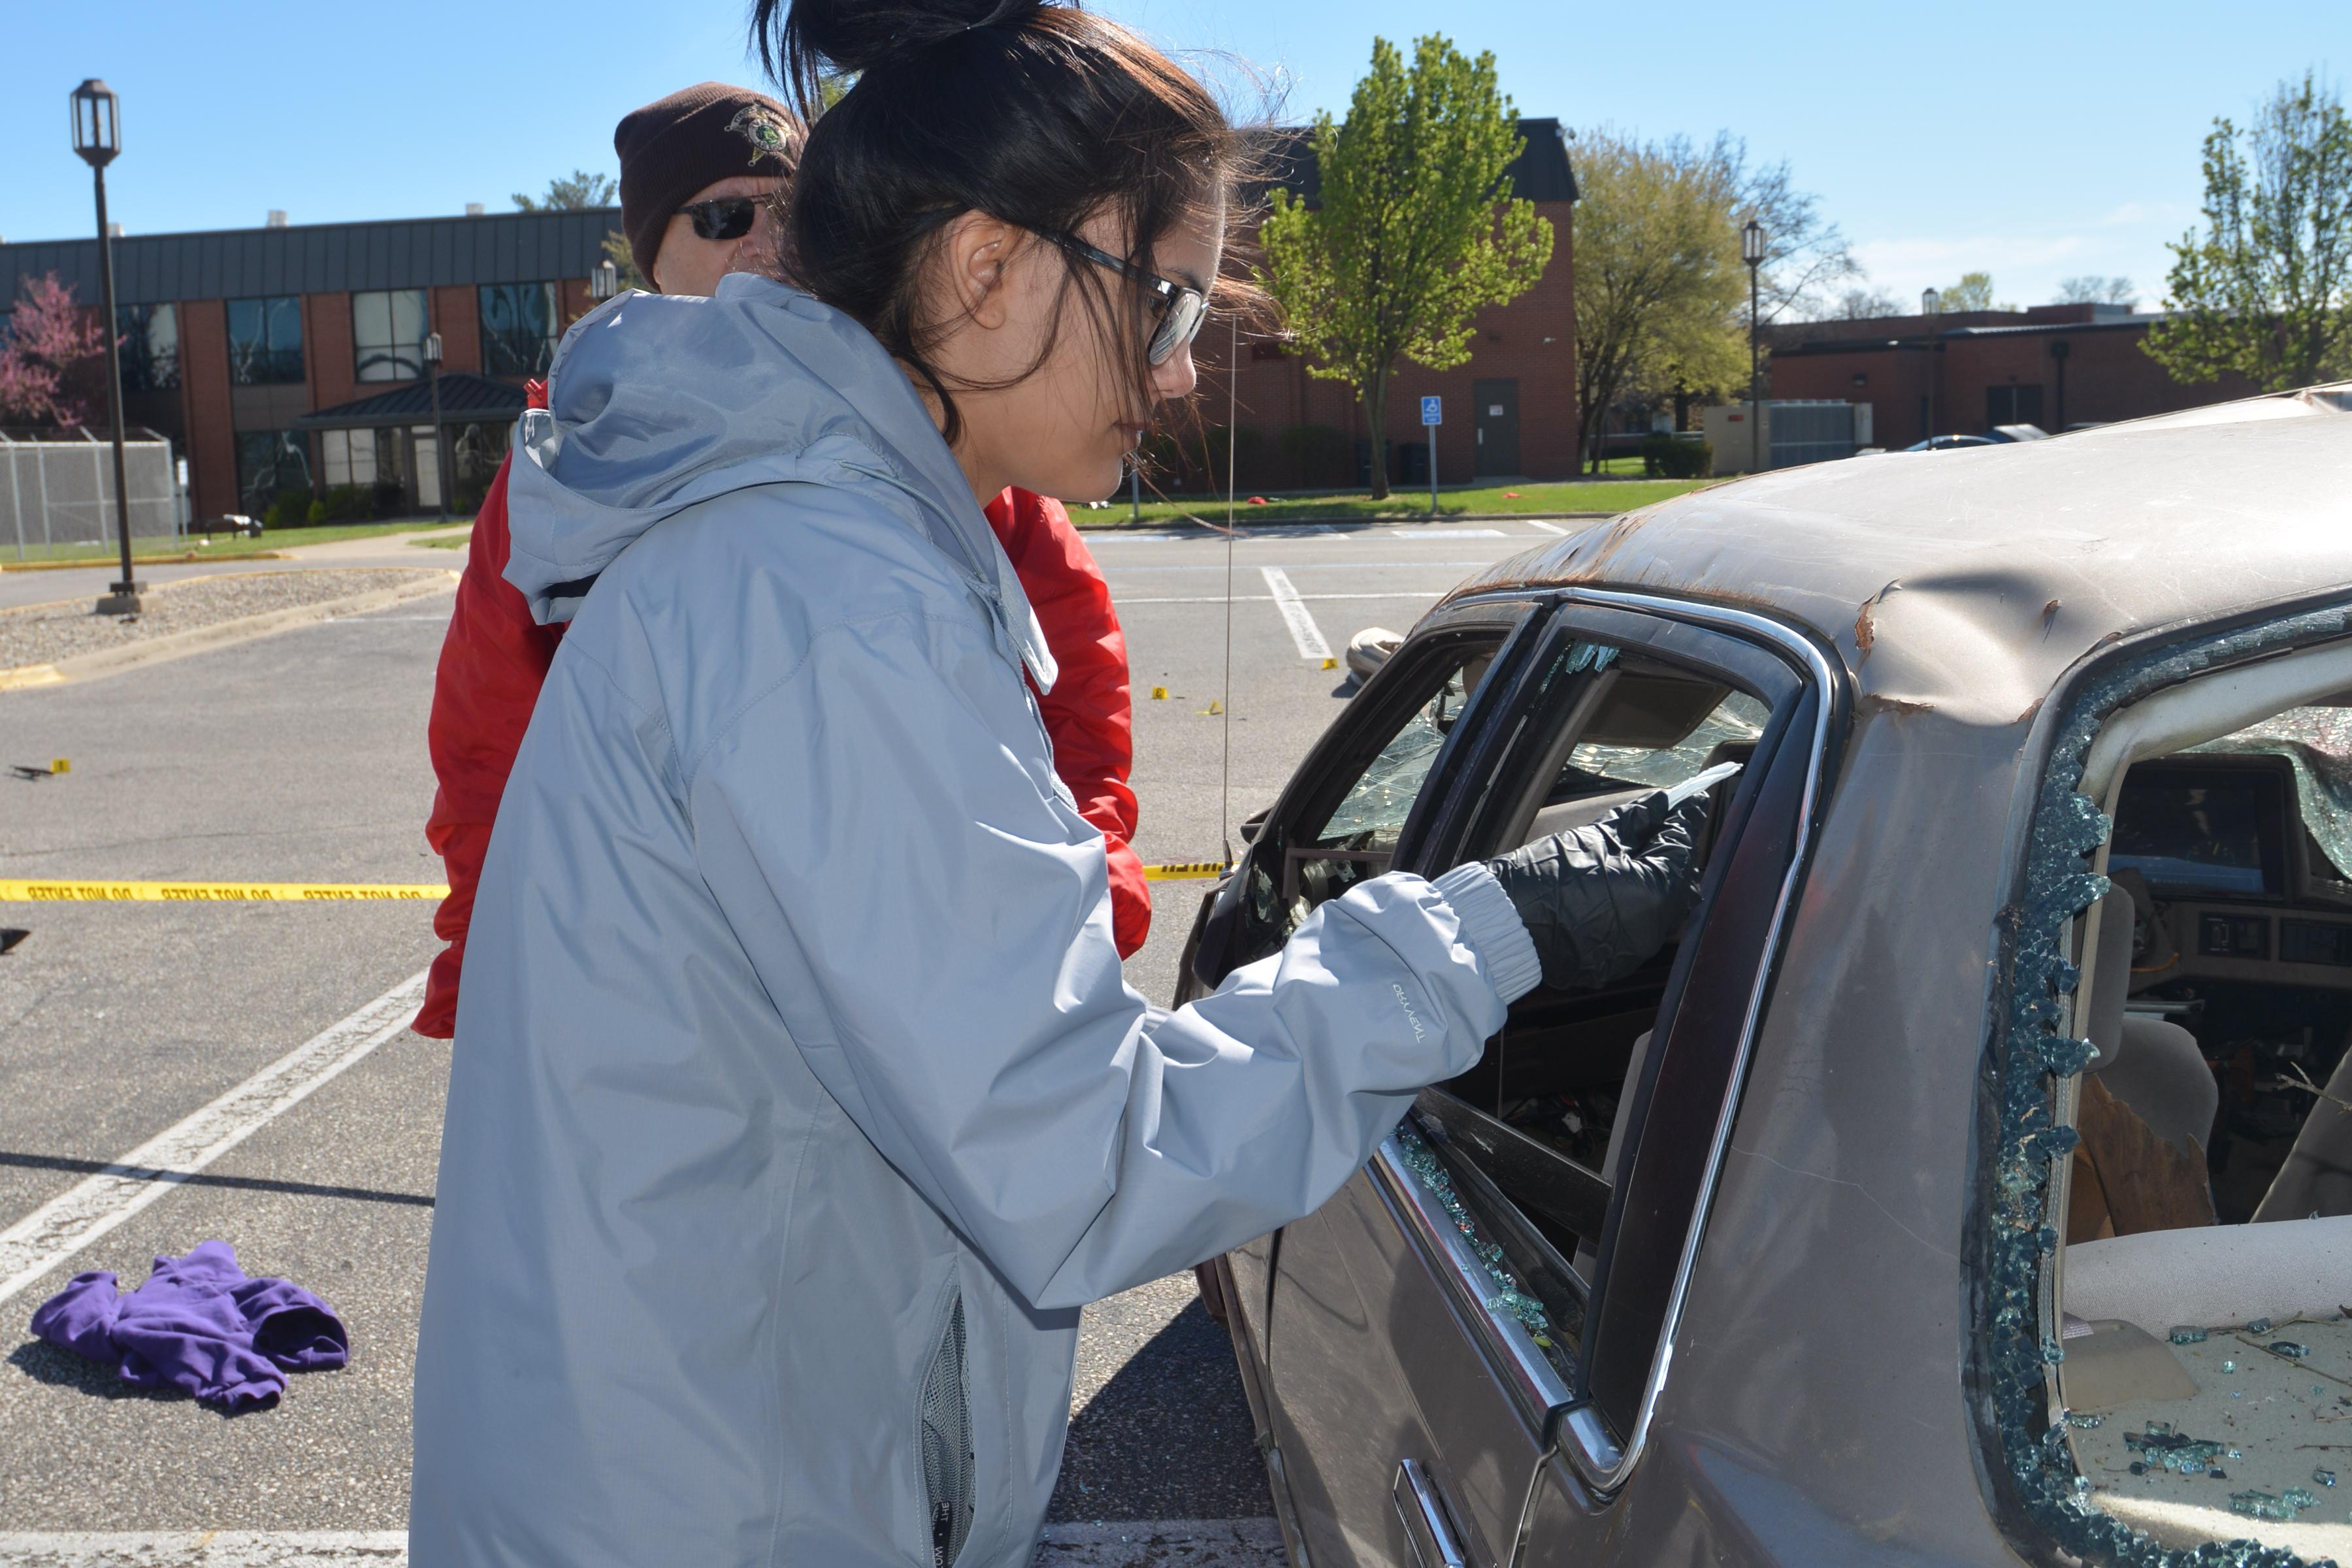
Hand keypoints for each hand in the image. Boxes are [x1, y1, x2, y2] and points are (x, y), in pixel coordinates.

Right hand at [1484, 790, 1708, 991]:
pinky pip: (1641, 929)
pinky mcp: (1618, 962)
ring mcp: (1638, 948)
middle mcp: (1655, 925)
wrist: (1507, 922)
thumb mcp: (1595, 838)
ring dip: (1658, 883)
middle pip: (1682, 881)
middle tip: (1659, 828)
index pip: (1681, 846)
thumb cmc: (1548, 875)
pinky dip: (1637, 908)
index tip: (1693, 801)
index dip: (1685, 820)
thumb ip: (1637, 820)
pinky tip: (1615, 893)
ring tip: (1635, 860)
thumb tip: (1663, 803)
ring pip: (1665, 909)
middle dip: (1674, 853)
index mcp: (1656, 890)